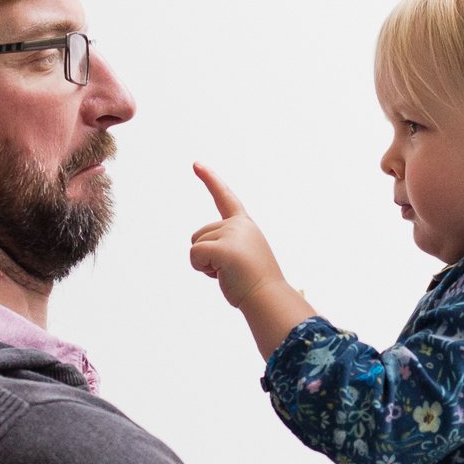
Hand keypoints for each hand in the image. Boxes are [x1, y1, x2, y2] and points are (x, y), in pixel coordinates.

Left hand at [189, 162, 287, 310]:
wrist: (268, 298)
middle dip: (207, 256)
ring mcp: (232, 234)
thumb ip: (226, 247)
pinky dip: (202, 269)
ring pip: (196, 245)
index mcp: (245, 226)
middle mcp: (239, 225)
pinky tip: (223, 275)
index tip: (196, 164)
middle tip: (231, 270)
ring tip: (230, 273)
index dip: (210, 180)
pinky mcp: (223, 247)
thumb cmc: (255, 285)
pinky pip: (195, 256)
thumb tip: (209, 255)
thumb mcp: (242, 258)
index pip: (225, 198)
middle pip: (200, 235)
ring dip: (206, 265)